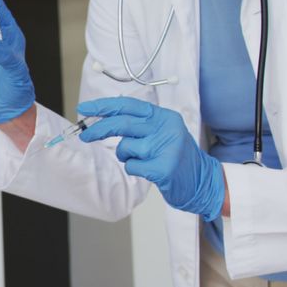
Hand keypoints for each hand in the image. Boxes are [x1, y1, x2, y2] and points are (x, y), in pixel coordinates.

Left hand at [77, 97, 225, 221]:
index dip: (104, 106)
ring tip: (143, 159)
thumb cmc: (175, 156)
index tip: (84, 109)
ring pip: (125, 148)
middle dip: (99, 129)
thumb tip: (104, 119)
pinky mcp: (162, 168)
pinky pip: (131, 166)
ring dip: (126, 156)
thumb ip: (139, 124)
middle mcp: (166, 128)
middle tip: (85, 135)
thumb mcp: (162, 132)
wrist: (202, 181)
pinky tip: (149, 170)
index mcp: (164, 116)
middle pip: (122, 123)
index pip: (129, 105)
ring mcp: (165, 148)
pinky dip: (134, 169)